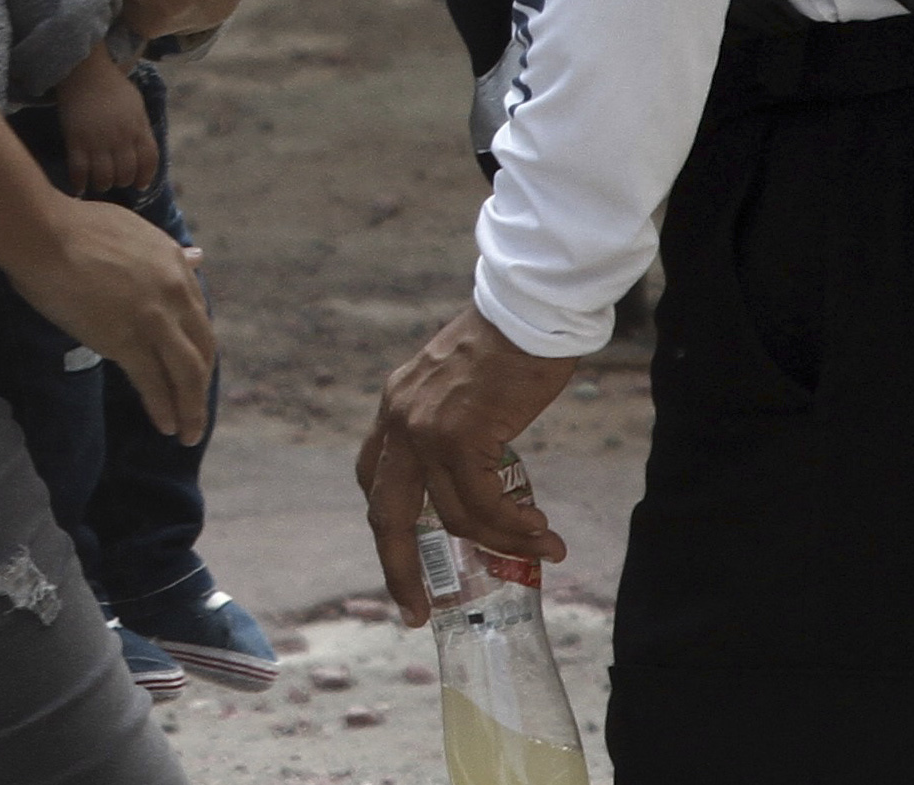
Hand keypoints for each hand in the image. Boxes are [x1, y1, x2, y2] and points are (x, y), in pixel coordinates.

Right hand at [5, 194, 214, 443]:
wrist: (45, 235)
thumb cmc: (76, 227)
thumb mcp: (134, 230)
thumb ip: (168, 251)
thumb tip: (198, 257)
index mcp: (175, 264)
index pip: (198, 316)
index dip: (198, 347)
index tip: (194, 367)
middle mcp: (174, 293)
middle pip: (202, 349)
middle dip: (202, 385)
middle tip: (197, 409)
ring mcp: (153, 320)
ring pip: (187, 374)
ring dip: (192, 409)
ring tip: (190, 433)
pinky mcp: (127, 342)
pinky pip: (154, 383)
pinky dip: (163, 408)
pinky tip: (166, 426)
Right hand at [54, 50, 159, 196]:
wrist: (85, 71)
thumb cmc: (112, 87)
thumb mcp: (136, 105)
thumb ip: (140, 128)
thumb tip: (141, 150)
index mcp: (138, 127)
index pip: (149, 161)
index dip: (145, 177)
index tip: (139, 185)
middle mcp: (121, 137)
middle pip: (126, 173)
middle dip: (122, 181)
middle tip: (115, 180)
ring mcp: (98, 141)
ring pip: (104, 178)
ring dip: (102, 185)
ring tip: (99, 182)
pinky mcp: (76, 140)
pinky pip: (79, 171)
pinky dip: (79, 183)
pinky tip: (79, 186)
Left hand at [354, 303, 575, 624]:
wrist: (531, 305)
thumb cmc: (510, 342)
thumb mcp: (460, 384)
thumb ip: (453, 424)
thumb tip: (477, 473)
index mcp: (395, 405)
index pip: (372, 477)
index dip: (385, 524)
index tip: (402, 559)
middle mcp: (399, 418)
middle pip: (385, 514)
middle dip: (398, 568)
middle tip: (417, 609)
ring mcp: (425, 427)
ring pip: (452, 514)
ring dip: (499, 541)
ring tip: (540, 547)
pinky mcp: (461, 434)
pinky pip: (483, 502)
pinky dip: (512, 525)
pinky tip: (540, 530)